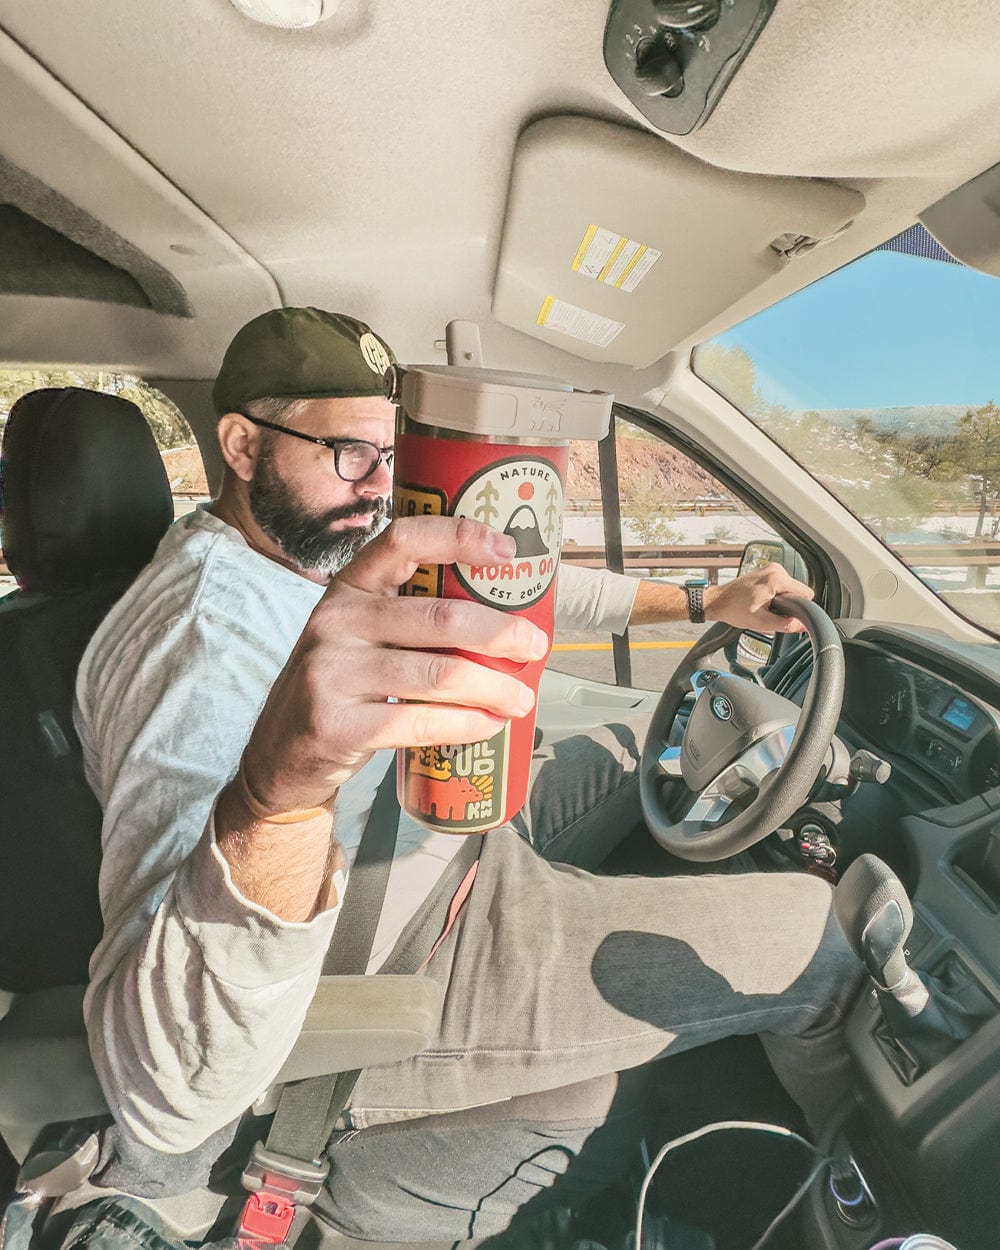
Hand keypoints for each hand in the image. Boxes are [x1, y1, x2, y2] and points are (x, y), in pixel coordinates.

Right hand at [241, 515, 549, 813]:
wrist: (279, 753)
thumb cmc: (341, 685)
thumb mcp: (358, 634)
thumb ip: (409, 618)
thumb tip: (505, 620)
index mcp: (348, 586)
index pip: (403, 540)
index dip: (459, 537)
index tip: (508, 551)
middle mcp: (336, 621)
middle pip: (439, 618)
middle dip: (500, 634)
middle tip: (535, 647)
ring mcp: (331, 672)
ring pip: (438, 675)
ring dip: (493, 687)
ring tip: (521, 699)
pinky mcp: (335, 724)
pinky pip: (419, 721)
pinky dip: (465, 725)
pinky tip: (487, 724)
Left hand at [703, 562, 812, 633]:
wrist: (718, 601)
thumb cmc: (734, 610)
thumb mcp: (762, 622)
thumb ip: (786, 625)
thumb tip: (803, 626)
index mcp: (776, 578)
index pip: (806, 594)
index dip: (800, 608)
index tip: (787, 614)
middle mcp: (775, 569)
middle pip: (798, 591)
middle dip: (790, 604)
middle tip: (771, 611)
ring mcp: (771, 568)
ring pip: (791, 588)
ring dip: (783, 600)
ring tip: (766, 606)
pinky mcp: (767, 571)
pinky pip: (782, 585)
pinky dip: (777, 594)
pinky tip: (764, 600)